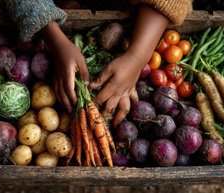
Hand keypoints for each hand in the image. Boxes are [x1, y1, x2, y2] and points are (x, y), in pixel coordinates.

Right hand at [52, 40, 88, 112]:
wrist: (58, 45)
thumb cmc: (70, 51)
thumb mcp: (81, 61)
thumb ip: (85, 74)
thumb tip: (88, 86)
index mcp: (67, 74)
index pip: (69, 90)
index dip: (73, 99)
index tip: (78, 105)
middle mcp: (60, 78)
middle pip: (62, 94)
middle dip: (67, 105)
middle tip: (73, 113)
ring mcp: (56, 77)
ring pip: (58, 93)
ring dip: (63, 102)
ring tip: (68, 110)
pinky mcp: (55, 77)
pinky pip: (56, 89)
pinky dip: (59, 96)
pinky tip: (63, 100)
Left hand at [90, 5, 168, 126]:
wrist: (136, 59)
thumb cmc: (121, 62)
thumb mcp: (108, 68)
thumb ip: (100, 79)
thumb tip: (90, 86)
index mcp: (112, 87)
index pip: (100, 99)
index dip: (93, 104)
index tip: (87, 109)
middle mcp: (120, 93)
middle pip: (110, 107)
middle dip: (103, 115)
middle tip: (98, 121)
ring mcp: (127, 93)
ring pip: (124, 108)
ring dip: (119, 117)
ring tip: (116, 125)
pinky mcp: (132, 90)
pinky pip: (133, 100)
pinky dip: (132, 105)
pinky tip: (129, 110)